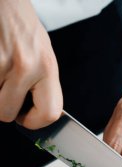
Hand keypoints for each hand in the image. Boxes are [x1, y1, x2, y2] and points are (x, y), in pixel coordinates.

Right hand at [0, 0, 62, 128]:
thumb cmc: (19, 22)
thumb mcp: (41, 51)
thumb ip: (41, 82)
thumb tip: (36, 110)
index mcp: (47, 66)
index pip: (50, 113)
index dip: (36, 122)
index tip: (26, 117)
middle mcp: (26, 65)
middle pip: (8, 114)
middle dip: (3, 108)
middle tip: (4, 92)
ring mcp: (0, 63)